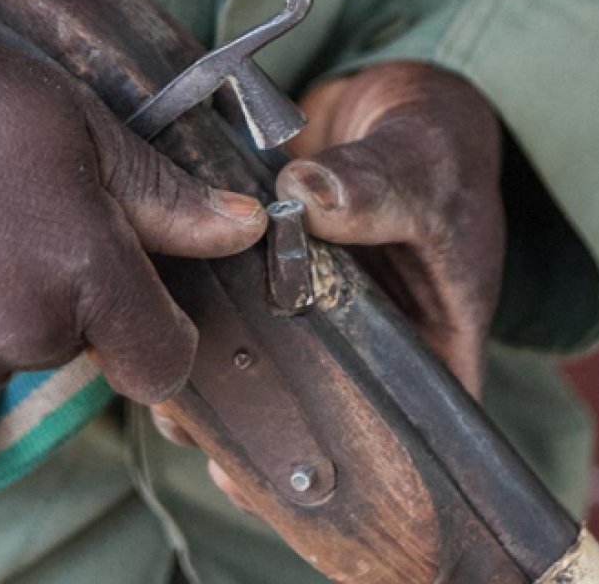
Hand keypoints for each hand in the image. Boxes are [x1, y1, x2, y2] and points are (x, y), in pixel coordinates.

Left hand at [152, 62, 504, 511]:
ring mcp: (317, 317)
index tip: (306, 491)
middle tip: (221, 458)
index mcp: (433, 339)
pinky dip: (202, 333)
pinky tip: (162, 341)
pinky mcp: (270, 283)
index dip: (367, 466)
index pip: (416, 428)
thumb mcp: (420, 167)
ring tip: (179, 412)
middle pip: (330, 418)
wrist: (392, 106)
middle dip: (274, 445)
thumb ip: (375, 189)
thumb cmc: (436, 146)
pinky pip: (238, 320)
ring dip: (229, 395)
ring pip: (276, 376)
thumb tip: (307, 197)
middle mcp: (372, 344)